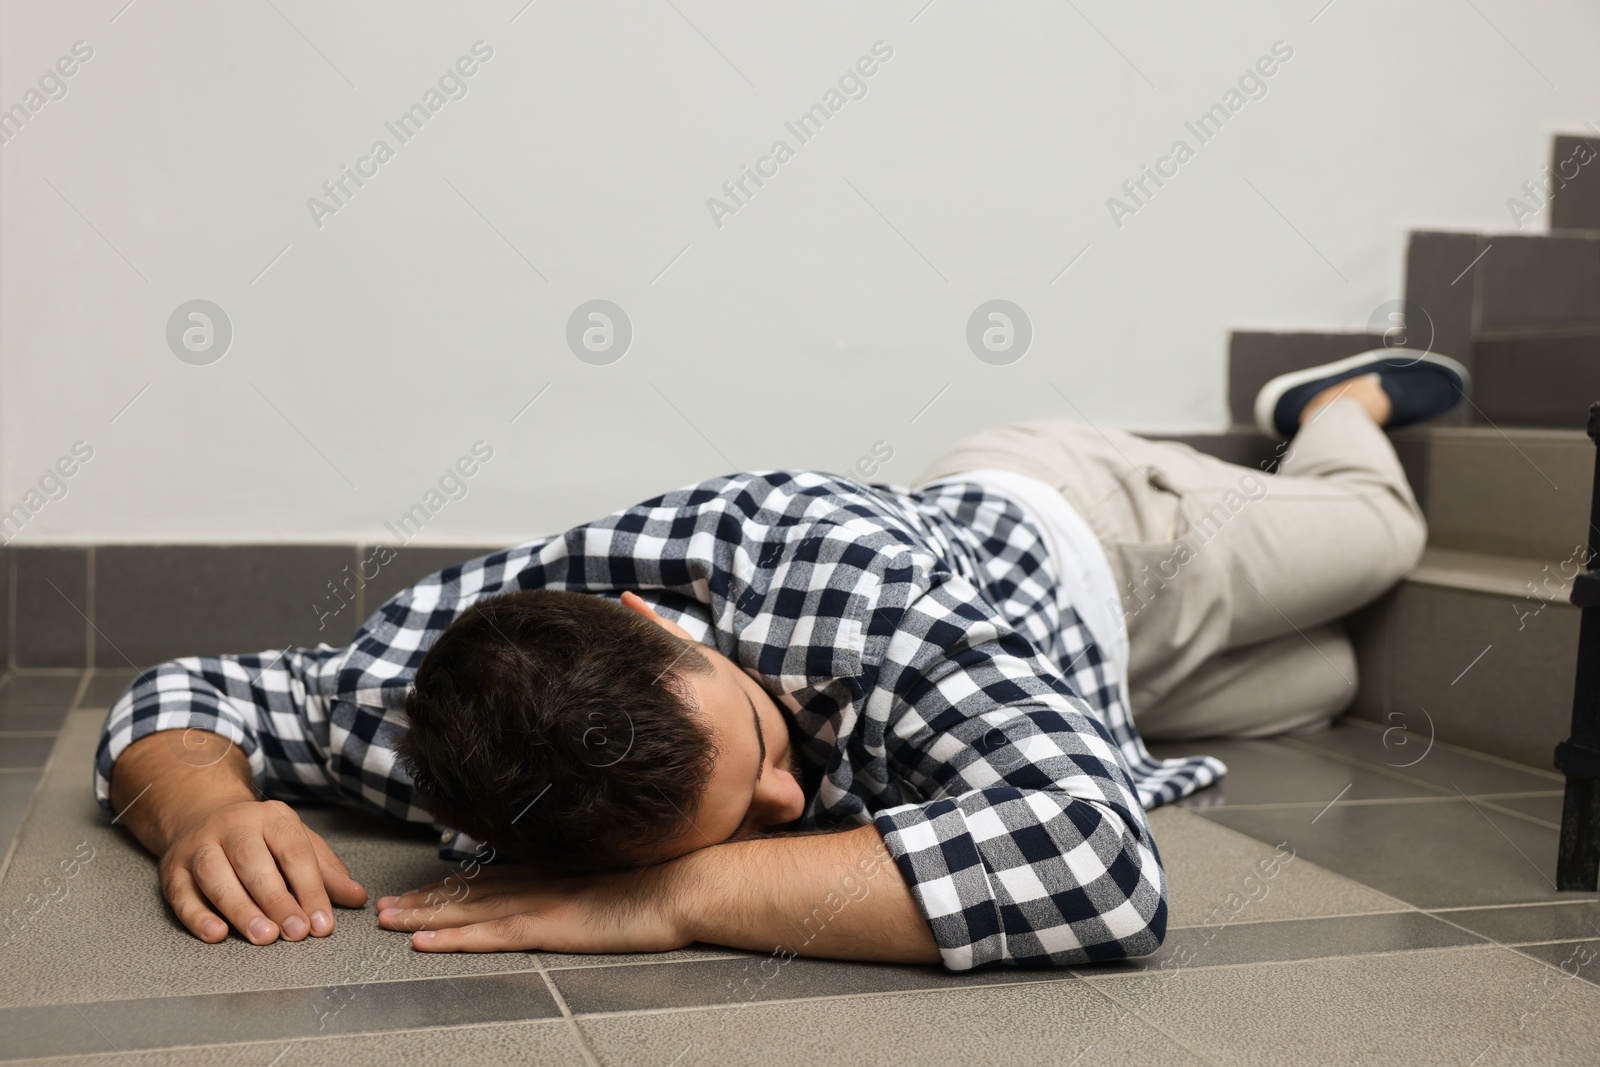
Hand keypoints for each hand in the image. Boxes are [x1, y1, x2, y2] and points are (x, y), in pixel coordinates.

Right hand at [160, 799, 367, 944]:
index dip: (310, 889)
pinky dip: (197, 916)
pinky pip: (182, 893)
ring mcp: (199, 846)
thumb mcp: (296, 841)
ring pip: (217, 876)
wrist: (201, 812)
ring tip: (263, 937)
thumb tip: (357, 898)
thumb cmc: (258, 836)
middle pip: (254, 862)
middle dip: (277, 900)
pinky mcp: (172, 869)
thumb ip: (326, 871)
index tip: (322, 923)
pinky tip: (216, 934)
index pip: (294, 852)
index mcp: (271, 817)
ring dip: (241, 909)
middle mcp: (233, 827)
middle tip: (295, 933)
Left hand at [375, 864, 687, 953]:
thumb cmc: (668, 883)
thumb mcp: (623, 878)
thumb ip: (592, 882)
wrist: (688, 884)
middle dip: (425, 900)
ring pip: (470, 910)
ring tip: (388, 921)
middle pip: (471, 891)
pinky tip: (425, 942)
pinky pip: (492, 934)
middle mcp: (543, 883)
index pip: (493, 880)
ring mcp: (544, 903)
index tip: (421, 890)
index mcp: (559, 872)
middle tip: (384, 907)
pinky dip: (455, 937)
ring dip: (426, 916)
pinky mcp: (551, 926)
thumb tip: (582, 890)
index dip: (452, 885)